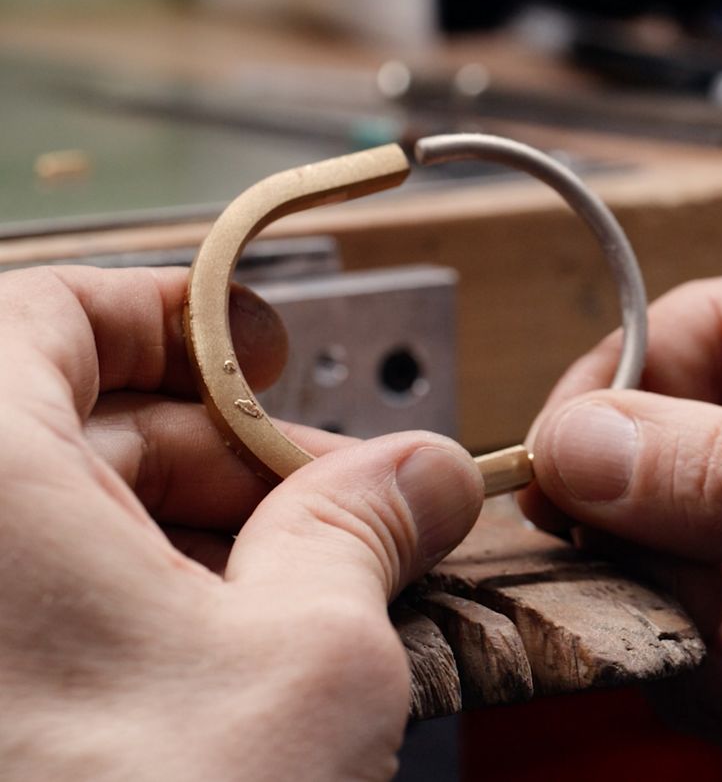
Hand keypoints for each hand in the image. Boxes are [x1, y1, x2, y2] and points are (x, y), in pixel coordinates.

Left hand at [0, 265, 481, 780]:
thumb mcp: (301, 667)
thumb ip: (364, 533)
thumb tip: (422, 474)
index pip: (65, 309)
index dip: (185, 319)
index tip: (267, 354)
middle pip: (84, 421)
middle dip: (228, 454)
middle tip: (334, 495)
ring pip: (67, 523)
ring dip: (197, 538)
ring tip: (305, 583)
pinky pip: (43, 608)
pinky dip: (139, 608)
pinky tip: (227, 648)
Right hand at [521, 268, 721, 780]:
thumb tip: (580, 439)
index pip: (707, 329)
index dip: (623, 384)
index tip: (561, 456)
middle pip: (668, 445)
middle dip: (649, 524)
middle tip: (646, 575)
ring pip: (668, 549)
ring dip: (687, 615)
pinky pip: (700, 635)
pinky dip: (719, 678)